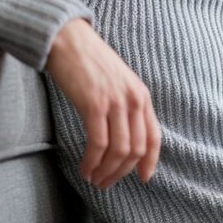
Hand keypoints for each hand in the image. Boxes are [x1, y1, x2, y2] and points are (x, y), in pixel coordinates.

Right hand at [45, 18, 160, 189]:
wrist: (68, 39)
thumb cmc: (89, 62)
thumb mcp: (118, 83)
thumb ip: (126, 106)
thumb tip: (125, 138)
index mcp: (142, 95)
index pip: (154, 137)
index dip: (150, 162)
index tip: (143, 179)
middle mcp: (133, 99)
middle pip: (136, 149)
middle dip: (122, 172)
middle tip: (106, 183)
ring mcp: (115, 101)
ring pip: (119, 150)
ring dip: (106, 171)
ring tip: (94, 179)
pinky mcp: (94, 104)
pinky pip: (98, 143)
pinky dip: (92, 161)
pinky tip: (85, 168)